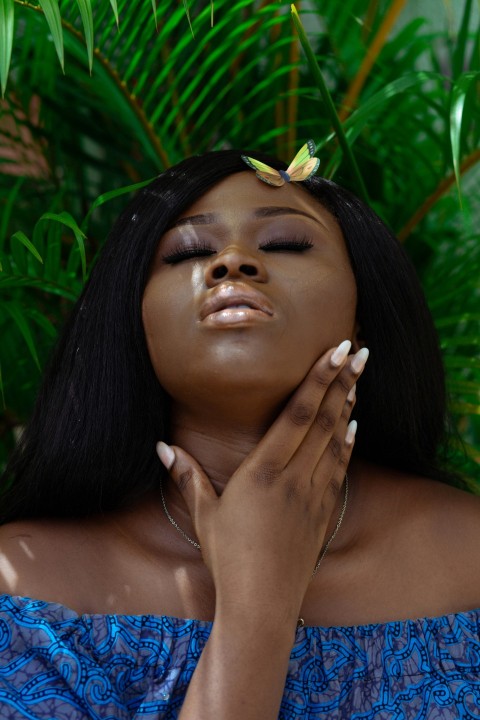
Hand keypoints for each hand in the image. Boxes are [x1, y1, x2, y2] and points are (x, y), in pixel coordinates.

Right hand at [157, 341, 368, 624]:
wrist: (263, 605)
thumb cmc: (229, 559)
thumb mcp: (204, 515)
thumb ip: (186, 477)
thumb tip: (161, 447)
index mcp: (264, 471)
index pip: (298, 414)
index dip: (318, 379)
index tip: (336, 351)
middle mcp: (295, 477)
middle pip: (324, 419)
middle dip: (343, 381)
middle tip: (361, 351)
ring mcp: (314, 495)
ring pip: (336, 440)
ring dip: (348, 406)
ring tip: (357, 378)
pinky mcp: (323, 513)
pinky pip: (340, 469)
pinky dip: (348, 444)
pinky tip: (353, 427)